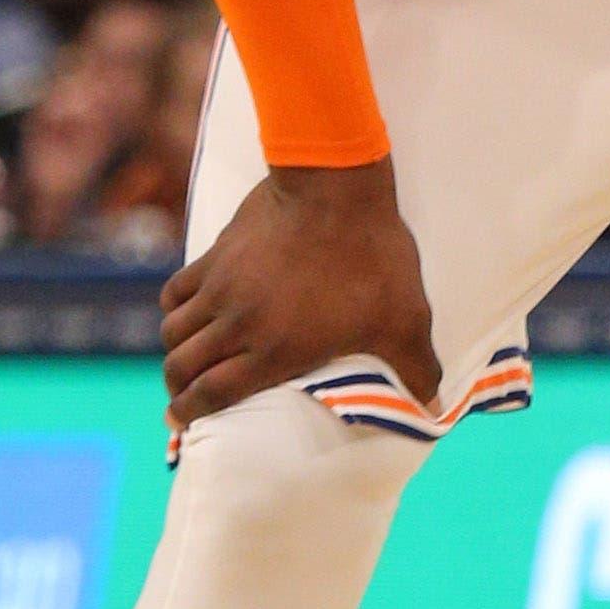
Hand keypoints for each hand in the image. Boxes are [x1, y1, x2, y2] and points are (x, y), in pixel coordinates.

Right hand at [162, 159, 439, 427]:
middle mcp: (237, 324)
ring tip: (184, 359)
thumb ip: (415, 366)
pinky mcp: (217, 254)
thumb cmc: (371, 257)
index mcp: (275, 351)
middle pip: (182, 366)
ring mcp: (221, 287)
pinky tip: (186, 311)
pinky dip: (175, 307)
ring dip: (175, 350)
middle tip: (183, 398)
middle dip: (178, 389)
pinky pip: (178, 290)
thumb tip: (435, 408)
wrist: (336, 187)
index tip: (180, 421)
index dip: (191, 413)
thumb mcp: (404, 318)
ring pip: (173, 330)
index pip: (213, 394)